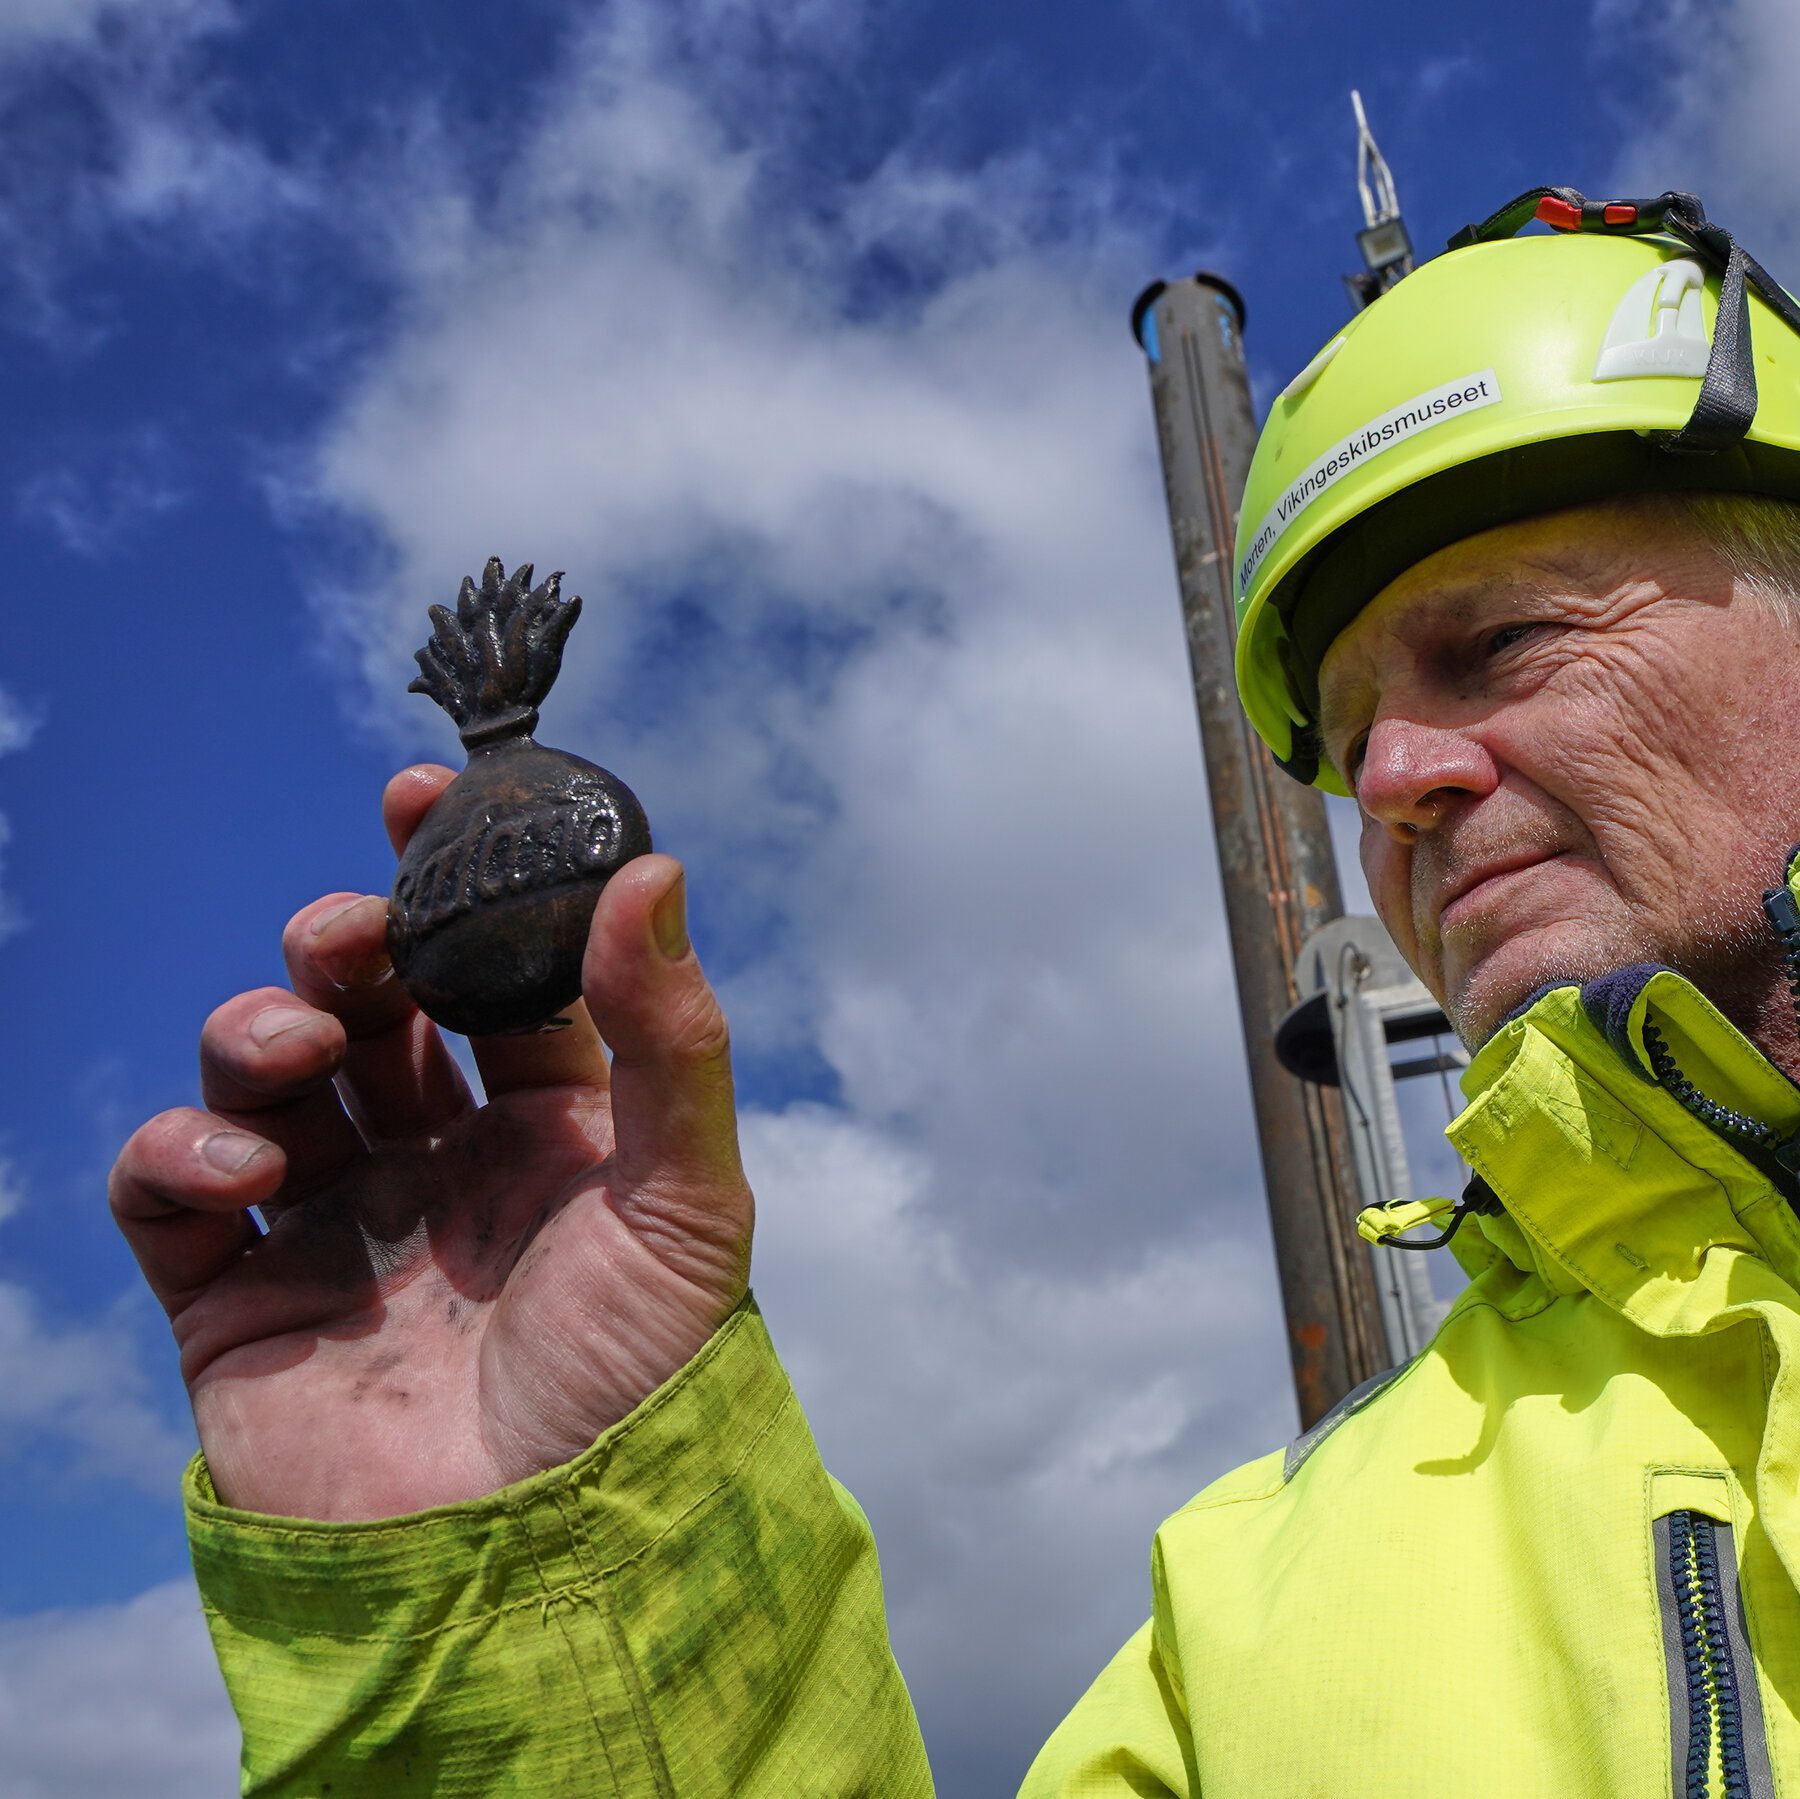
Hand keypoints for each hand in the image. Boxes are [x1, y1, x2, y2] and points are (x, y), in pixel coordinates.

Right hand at [110, 766, 753, 1519]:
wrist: (542, 1564)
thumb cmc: (636, 1384)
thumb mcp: (686, 1199)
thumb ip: (669, 1034)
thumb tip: (654, 866)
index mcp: (548, 1125)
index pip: (491, 973)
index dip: (456, 882)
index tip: (425, 796)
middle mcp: (438, 1160)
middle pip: (368, 1008)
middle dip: (345, 948)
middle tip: (350, 937)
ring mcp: (335, 1224)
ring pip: (264, 1075)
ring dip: (261, 1029)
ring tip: (297, 1048)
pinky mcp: (240, 1301)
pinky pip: (171, 1192)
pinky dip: (183, 1151)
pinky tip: (246, 1168)